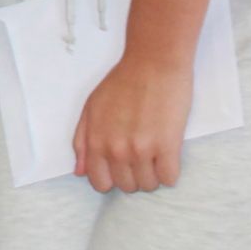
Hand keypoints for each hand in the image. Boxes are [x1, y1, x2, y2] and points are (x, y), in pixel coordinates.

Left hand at [74, 54, 191, 192]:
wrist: (153, 63)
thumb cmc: (123, 82)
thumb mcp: (92, 108)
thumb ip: (82, 141)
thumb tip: (80, 172)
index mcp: (95, 140)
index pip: (100, 183)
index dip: (112, 178)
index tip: (121, 166)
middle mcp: (116, 149)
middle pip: (127, 187)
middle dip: (134, 174)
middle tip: (141, 154)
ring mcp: (141, 149)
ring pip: (149, 185)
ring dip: (153, 173)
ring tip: (155, 152)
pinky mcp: (167, 145)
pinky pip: (169, 179)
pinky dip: (170, 171)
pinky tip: (168, 153)